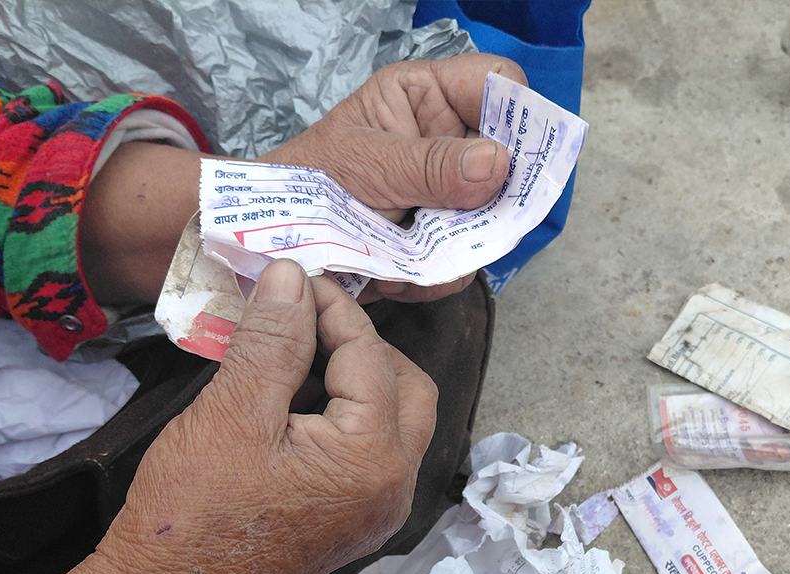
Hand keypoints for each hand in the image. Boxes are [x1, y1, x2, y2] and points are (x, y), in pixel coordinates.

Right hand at [95, 259, 437, 573]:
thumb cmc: (195, 508)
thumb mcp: (233, 410)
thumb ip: (273, 339)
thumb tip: (294, 278)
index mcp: (374, 457)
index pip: (370, 356)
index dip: (334, 307)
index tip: (296, 278)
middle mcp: (394, 488)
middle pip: (408, 389)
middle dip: (364, 345)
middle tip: (308, 319)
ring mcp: (378, 512)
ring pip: (397, 422)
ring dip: (359, 381)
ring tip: (297, 355)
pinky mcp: (355, 524)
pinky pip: (373, 455)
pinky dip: (349, 418)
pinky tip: (296, 403)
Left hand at [258, 53, 526, 303]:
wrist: (273, 243)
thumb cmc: (304, 182)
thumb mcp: (366, 164)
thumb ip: (432, 165)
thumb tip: (498, 164)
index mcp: (427, 96)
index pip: (496, 83)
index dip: (517, 113)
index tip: (514, 158)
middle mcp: (445, 140)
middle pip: (510, 159)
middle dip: (492, 197)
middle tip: (467, 218)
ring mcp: (447, 193)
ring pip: (494, 219)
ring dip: (457, 245)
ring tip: (409, 251)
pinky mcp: (439, 239)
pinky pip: (465, 260)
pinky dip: (435, 275)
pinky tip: (396, 272)